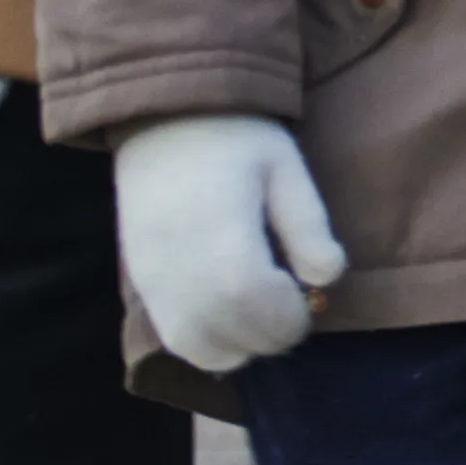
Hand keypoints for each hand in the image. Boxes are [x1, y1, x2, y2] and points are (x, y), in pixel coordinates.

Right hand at [113, 113, 343, 373]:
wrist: (164, 116)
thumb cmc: (235, 137)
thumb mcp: (286, 169)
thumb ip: (308, 226)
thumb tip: (326, 277)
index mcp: (226, 246)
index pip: (263, 313)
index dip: (292, 319)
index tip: (309, 303)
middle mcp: (184, 275)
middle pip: (233, 337)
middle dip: (270, 336)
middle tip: (291, 312)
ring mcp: (155, 282)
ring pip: (199, 348)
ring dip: (238, 346)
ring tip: (259, 315)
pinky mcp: (139, 281)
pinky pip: (171, 335)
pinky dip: (205, 342)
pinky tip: (228, 318)